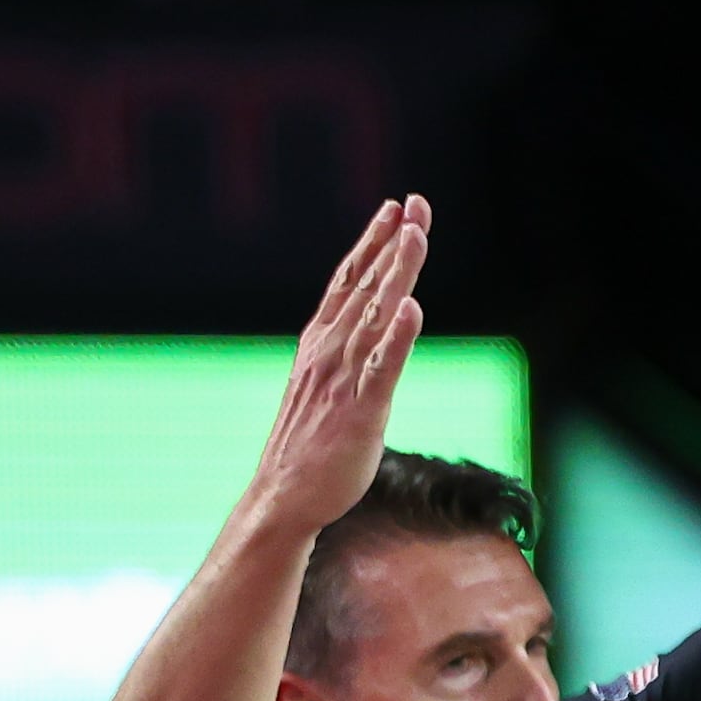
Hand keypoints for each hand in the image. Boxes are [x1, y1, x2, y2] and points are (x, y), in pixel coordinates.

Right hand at [246, 197, 431, 538]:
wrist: (283, 498)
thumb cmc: (310, 446)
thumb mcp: (325, 388)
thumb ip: (345, 355)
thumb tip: (366, 331)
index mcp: (321, 345)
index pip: (350, 281)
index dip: (374, 242)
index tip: (396, 207)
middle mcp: (330, 352)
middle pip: (365, 286)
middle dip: (392, 242)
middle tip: (416, 203)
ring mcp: (344, 379)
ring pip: (376, 315)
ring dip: (397, 273)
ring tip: (417, 234)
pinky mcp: (361, 410)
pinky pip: (382, 368)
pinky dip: (397, 336)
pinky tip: (411, 308)